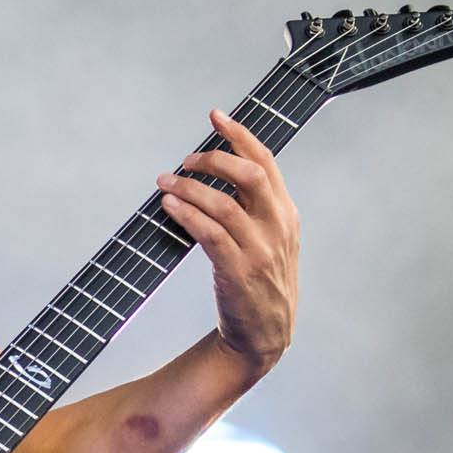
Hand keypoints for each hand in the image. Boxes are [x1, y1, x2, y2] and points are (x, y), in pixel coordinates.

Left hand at [155, 108, 299, 375]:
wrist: (263, 336)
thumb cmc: (259, 283)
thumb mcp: (271, 240)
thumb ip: (255, 207)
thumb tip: (218, 169)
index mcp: (287, 214)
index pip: (266, 163)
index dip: (240, 135)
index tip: (215, 116)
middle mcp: (278, 228)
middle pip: (250, 175)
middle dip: (214, 158)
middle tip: (185, 160)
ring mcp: (260, 251)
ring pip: (224, 203)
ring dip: (190, 188)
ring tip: (165, 183)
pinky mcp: (239, 272)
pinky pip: (210, 233)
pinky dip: (187, 214)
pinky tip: (169, 207)